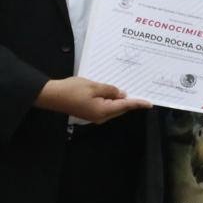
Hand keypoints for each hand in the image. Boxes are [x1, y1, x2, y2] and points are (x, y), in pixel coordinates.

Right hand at [35, 76, 150, 123]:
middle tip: (140, 91)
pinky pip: (105, 107)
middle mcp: (101, 117)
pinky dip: (111, 100)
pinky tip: (113, 92)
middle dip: (130, 101)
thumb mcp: (94, 86)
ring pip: (113, 108)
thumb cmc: (72, 90)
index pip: (125, 106)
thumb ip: (110, 90)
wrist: (52, 96)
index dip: (138, 103)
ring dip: (120, 100)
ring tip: (128, 90)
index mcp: (103, 111)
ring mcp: (95, 116)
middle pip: (120, 109)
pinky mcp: (90, 112)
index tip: (149, 103)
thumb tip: (122, 94)